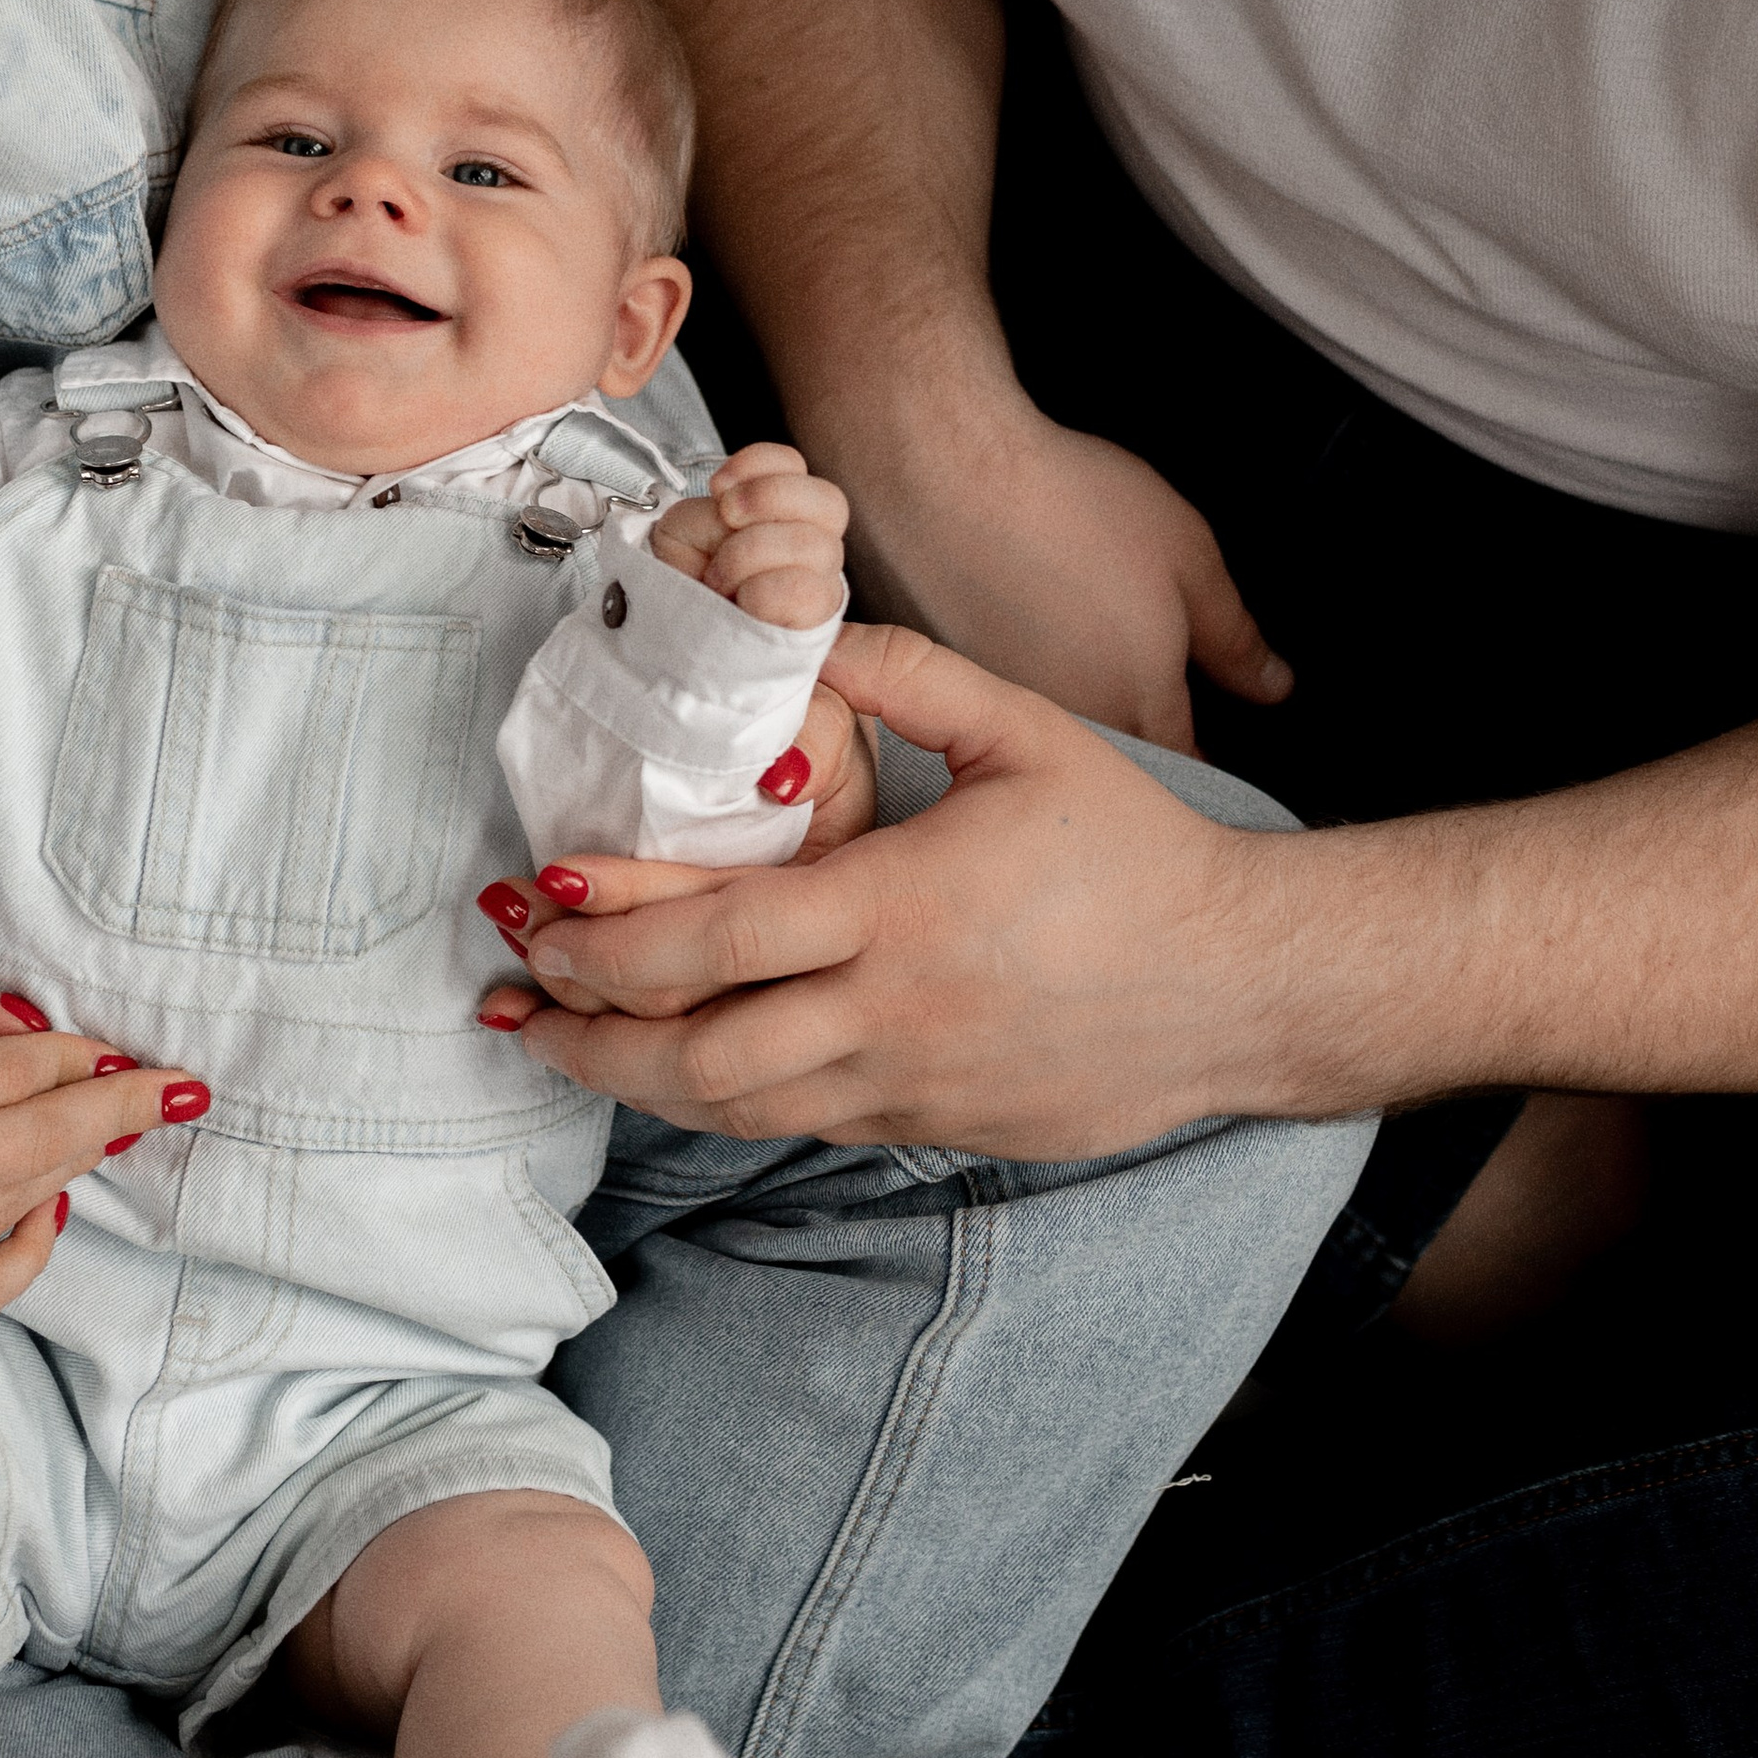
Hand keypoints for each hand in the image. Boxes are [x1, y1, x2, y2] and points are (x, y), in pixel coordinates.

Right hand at [0, 957, 202, 1373]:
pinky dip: (27, 1251)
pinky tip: (43, 1215)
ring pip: (15, 1208)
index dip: (85, 1060)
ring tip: (98, 1139)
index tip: (123, 1055)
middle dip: (119, 1112)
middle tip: (172, 1094)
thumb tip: (21, 1017)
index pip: (19, 1069)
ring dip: (69, 1169)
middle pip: (42, 1139)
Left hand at [498, 624, 1309, 1155]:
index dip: (609, 929)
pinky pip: (800, 1123)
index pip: (714, 936)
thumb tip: (805, 629)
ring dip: (632, 1081)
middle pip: (694, 1049)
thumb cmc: (1134, 851)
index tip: (540, 903)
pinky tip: (674, 1070)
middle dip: (584, 1030)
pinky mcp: (933, 1128)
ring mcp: (910, 1085)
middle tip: (515, 998)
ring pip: (734, 1108)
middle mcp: (891, 1012)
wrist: (1242, 984)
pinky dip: (721, 1100)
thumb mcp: (1027, 732)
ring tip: (559, 1046)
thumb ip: (909, 675)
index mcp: (900, 908)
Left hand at [649, 443, 849, 629]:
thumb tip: (735, 513)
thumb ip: (713, 510)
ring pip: (814, 544)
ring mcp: (820, 583)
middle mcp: (813, 543)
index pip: (794, 465)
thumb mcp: (684, 530)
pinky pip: (806, 591)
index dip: (757, 464)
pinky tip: (741, 602)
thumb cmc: (684, 581)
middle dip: (767, 498)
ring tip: (719, 577)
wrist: (676, 633)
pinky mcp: (815, 624)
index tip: (717, 488)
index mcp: (784, 512)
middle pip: (828, 500)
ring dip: (750, 554)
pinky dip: (763, 591)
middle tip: (727, 517)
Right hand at [826, 383, 1287, 754]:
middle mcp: (1069, 724)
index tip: (1208, 742)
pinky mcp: (950, 676)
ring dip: (1071, 699)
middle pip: (1116, 753)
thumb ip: (1236, 639)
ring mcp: (1003, 706)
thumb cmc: (1067, 502)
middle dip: (1135, 729)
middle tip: (1140, 679)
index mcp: (1137, 705)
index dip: (1204, 757)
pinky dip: (1014, 666)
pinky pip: (996, 693)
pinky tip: (1012, 614)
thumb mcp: (1189, 559)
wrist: (943, 467)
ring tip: (1071, 634)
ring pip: (1051, 728)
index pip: (1188, 767)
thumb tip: (1271, 687)